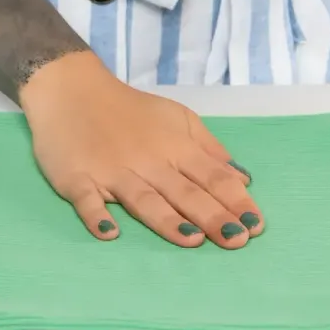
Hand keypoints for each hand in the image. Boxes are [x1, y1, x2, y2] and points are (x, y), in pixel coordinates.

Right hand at [19, 52, 261, 248]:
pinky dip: (96, 215)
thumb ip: (208, 148)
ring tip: (191, 239)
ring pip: (144, 198)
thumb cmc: (130, 110)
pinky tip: (109, 232)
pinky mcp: (77, 177)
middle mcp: (149, 161)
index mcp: (175, 147)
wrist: (72, 89)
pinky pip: (87, 199)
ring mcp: (112, 170)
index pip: (212, 177)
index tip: (257, 226)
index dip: (236, 201)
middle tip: (237, 240)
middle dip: (213, 216)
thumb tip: (242, 179)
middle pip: (185, 192)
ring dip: (166, 219)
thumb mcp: (177, 118)